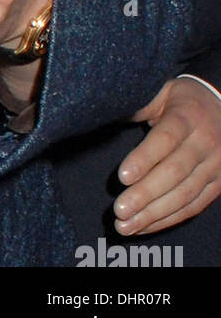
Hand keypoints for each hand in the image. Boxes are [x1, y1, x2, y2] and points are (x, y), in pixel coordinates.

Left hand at [114, 77, 220, 234]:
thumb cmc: (182, 100)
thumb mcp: (162, 91)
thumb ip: (140, 103)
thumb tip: (107, 109)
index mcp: (188, 117)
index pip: (166, 140)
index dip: (144, 159)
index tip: (122, 177)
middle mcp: (205, 143)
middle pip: (175, 173)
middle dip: (145, 194)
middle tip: (119, 210)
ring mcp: (215, 167)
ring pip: (184, 195)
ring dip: (153, 214)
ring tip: (125, 225)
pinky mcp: (218, 185)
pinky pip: (193, 207)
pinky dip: (168, 220)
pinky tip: (144, 227)